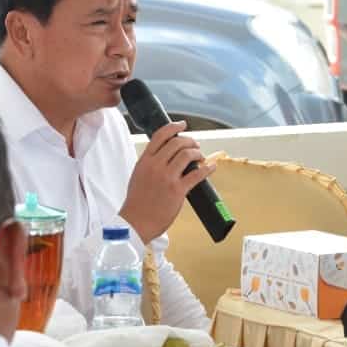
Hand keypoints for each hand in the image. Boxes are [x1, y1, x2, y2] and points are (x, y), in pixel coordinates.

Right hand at [120, 121, 215, 243]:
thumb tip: (164, 156)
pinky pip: (197, 174)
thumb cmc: (136, 202)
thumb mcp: (138, 176)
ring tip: (200, 157)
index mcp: (145, 161)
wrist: (135, 222)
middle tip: (195, 145)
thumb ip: (149, 164)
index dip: (173, 126)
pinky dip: (207, 168)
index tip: (182, 124)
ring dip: (198, 153)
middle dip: (190, 141)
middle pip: (177, 142)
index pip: (160, 135)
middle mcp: (155, 166)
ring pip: (187, 154)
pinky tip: (211, 167)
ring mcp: (167, 177)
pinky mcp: (177, 190)